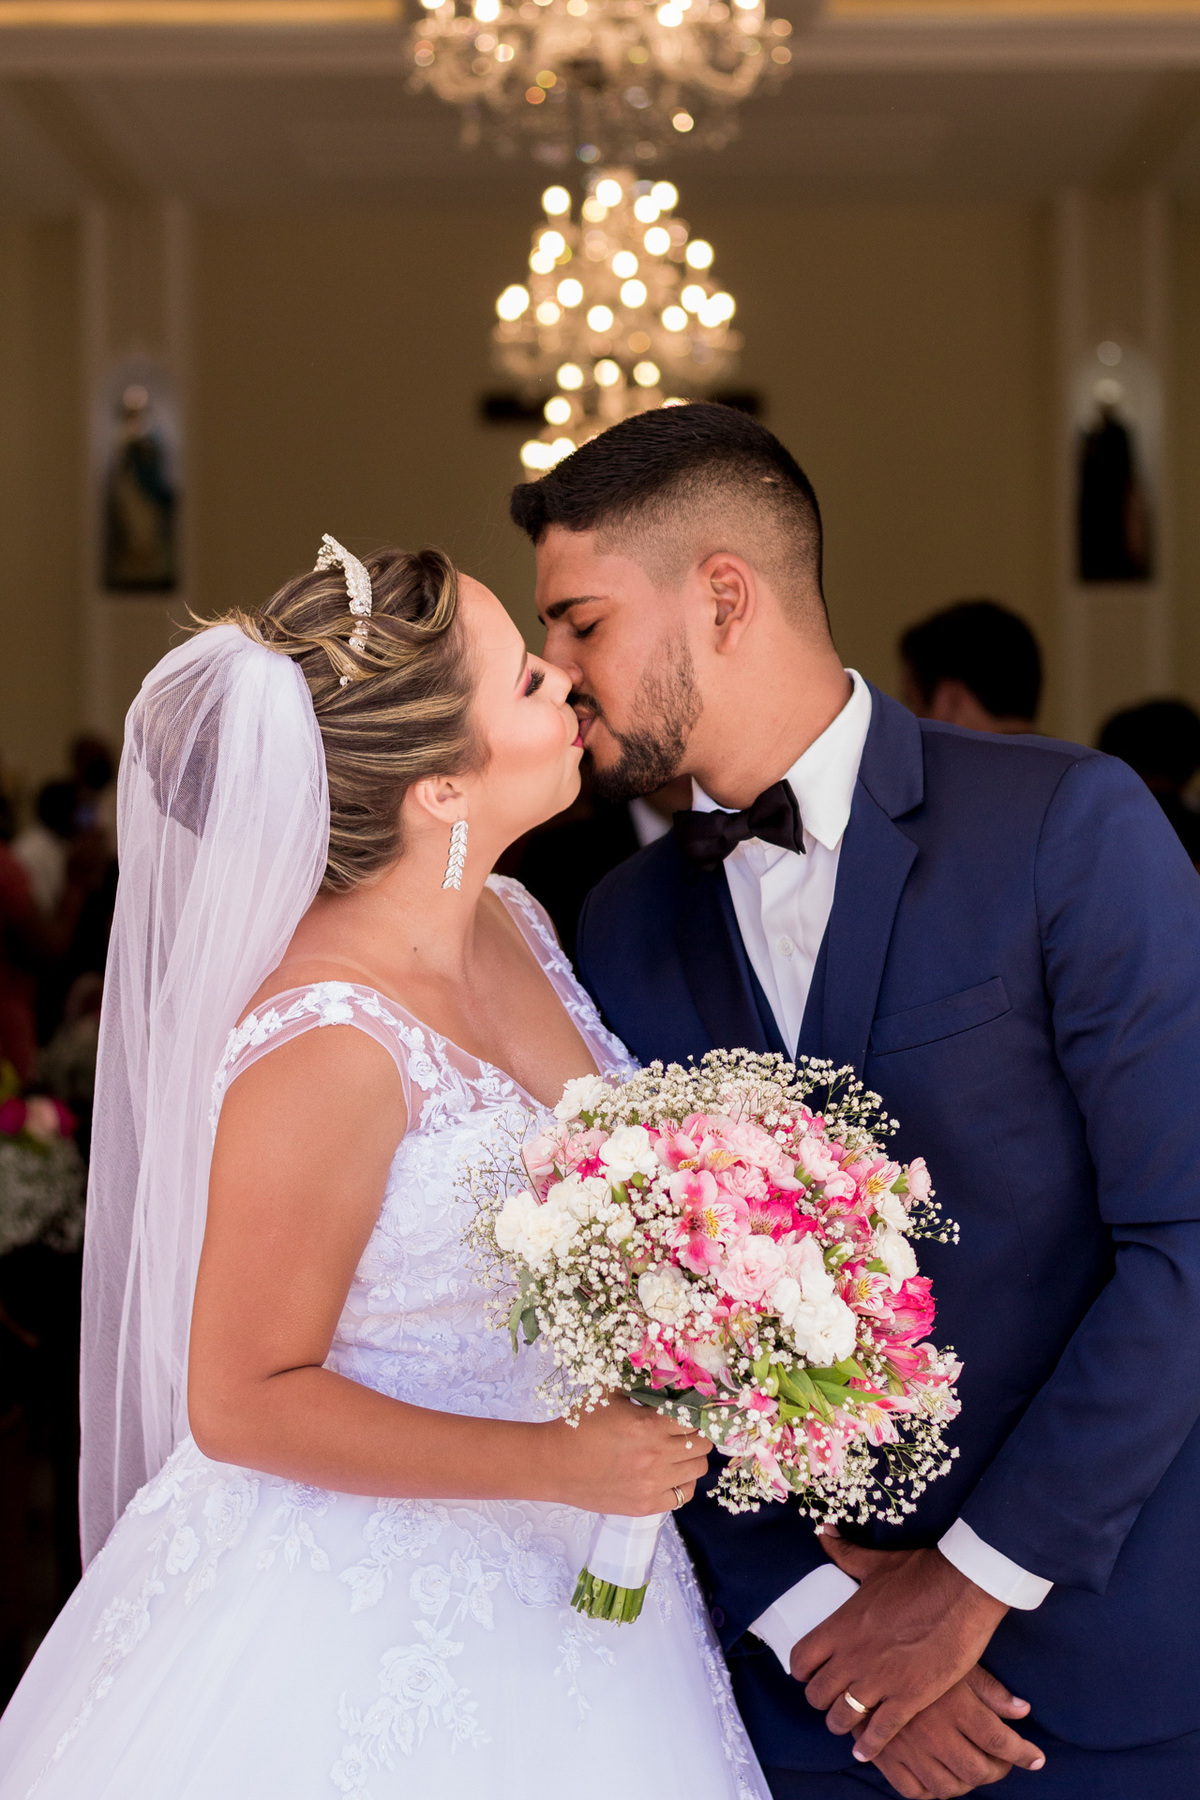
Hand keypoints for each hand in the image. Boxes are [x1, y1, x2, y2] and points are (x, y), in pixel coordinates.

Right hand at [542, 1399, 711, 1515]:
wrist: (555, 1464)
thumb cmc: (580, 1426)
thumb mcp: (609, 1394)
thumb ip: (639, 1383)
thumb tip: (664, 1372)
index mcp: (647, 1424)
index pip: (695, 1417)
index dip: (697, 1411)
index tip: (695, 1409)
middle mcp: (656, 1454)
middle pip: (704, 1443)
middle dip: (698, 1433)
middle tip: (686, 1429)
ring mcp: (653, 1483)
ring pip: (699, 1469)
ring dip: (693, 1457)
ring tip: (678, 1451)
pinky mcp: (647, 1505)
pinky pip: (684, 1495)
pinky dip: (683, 1482)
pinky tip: (671, 1473)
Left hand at [790, 1545, 1008, 1760]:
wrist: (964, 1589)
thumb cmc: (920, 1573)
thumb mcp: (875, 1563)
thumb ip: (844, 1553)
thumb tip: (823, 1532)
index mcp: (842, 1624)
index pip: (802, 1659)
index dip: (803, 1670)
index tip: (809, 1673)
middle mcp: (853, 1656)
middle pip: (818, 1695)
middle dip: (821, 1700)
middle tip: (830, 1701)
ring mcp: (880, 1679)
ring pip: (843, 1717)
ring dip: (842, 1724)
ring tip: (846, 1726)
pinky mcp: (909, 1698)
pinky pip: (879, 1732)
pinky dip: (869, 1745)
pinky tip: (866, 1751)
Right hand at [855, 1667, 1045, 1797]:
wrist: (861, 1647)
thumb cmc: (917, 1648)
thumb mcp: (958, 1660)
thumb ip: (991, 1690)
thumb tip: (1023, 1711)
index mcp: (955, 1706)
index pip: (1000, 1742)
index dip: (1023, 1754)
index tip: (1036, 1759)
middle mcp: (933, 1732)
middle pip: (977, 1771)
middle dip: (996, 1771)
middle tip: (1000, 1761)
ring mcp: (907, 1748)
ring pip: (947, 1787)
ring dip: (965, 1784)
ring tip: (971, 1768)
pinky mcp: (884, 1755)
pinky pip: (913, 1790)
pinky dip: (929, 1791)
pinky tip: (938, 1775)